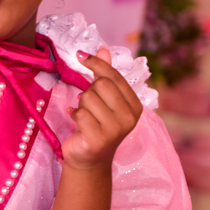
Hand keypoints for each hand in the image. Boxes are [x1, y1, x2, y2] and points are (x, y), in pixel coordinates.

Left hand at [62, 47, 143, 171]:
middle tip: (88, 106)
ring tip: (85, 117)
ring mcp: (116, 129)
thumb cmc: (96, 126)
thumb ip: (105, 76)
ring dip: (81, 105)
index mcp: (134, 105)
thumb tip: (104, 49)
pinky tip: (78, 123)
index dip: (96, 64)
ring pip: (88, 98)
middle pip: (101, 85)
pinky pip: (80, 113)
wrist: (89, 160)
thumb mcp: (103, 100)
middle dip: (88, 92)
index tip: (80, 55)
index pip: (115, 76)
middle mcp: (129, 117)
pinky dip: (75, 115)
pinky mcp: (99, 139)